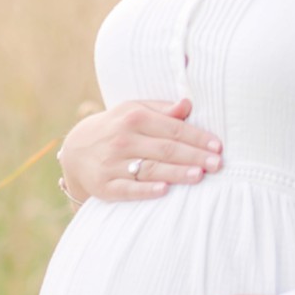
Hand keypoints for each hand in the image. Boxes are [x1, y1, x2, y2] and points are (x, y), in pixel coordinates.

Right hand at [58, 96, 222, 202]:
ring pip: (150, 169)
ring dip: (175, 173)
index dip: (197, 137)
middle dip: (193, 156)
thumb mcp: (135, 110)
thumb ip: (163, 109)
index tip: (218, 146)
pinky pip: (127, 189)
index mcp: (134, 118)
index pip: (173, 128)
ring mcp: (112, 163)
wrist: (76, 149)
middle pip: (165, 149)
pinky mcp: (104, 186)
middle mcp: (123, 139)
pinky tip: (164, 190)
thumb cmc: (118, 127)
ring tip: (199, 176)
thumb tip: (188, 104)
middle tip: (217, 164)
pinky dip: (145, 190)